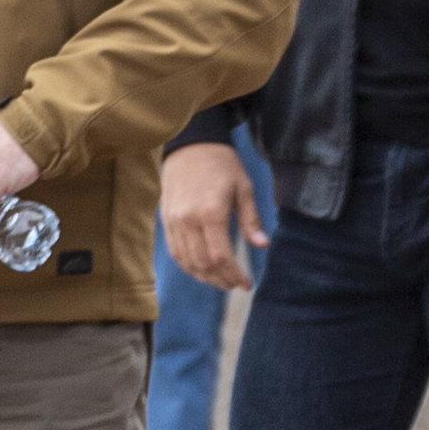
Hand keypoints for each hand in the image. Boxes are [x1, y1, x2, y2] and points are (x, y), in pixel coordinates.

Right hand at [161, 142, 267, 290]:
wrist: (191, 145)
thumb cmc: (222, 164)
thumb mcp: (244, 188)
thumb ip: (251, 220)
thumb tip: (262, 245)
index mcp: (210, 213)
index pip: (221, 256)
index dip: (234, 275)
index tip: (247, 284)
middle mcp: (188, 220)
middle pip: (203, 264)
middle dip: (221, 280)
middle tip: (236, 285)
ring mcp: (173, 221)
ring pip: (187, 262)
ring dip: (205, 277)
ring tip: (221, 281)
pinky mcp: (166, 219)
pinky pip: (175, 251)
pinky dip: (188, 266)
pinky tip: (201, 270)